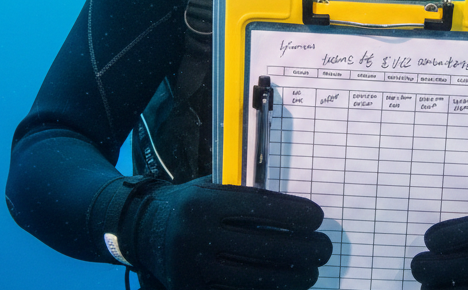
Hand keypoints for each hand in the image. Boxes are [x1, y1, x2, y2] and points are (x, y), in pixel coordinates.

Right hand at [119, 177, 331, 289]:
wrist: (142, 229)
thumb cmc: (191, 203)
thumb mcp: (214, 188)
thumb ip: (248, 198)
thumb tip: (296, 214)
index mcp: (205, 203)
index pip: (259, 209)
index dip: (294, 215)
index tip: (318, 218)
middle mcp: (196, 237)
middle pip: (263, 249)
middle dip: (302, 251)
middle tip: (324, 249)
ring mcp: (192, 270)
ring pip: (254, 280)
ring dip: (291, 279)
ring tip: (311, 273)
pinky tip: (286, 288)